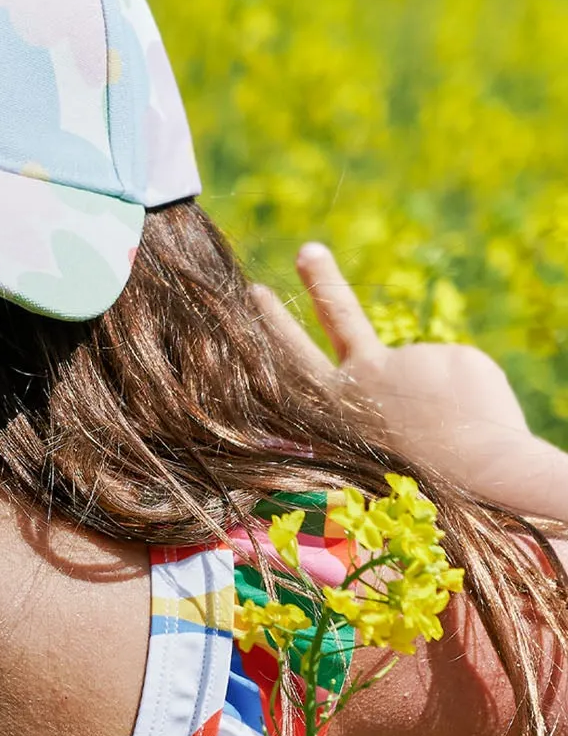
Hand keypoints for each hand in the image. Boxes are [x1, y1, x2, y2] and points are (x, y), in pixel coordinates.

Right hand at [251, 243, 533, 498]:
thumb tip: (401, 369)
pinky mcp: (448, 355)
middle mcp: (363, 381)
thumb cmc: (421, 485)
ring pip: (424, 374)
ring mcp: (407, 363)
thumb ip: (373, 403)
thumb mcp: (370, 451)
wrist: (479, 480)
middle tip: (308, 251)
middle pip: (339, 318)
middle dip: (320, 282)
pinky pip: (460, 375)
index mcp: (335, 411)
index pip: (294, 360)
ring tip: (449, 434)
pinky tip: (472, 418)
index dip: (273, 326)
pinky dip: (470, 397)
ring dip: (440, 401)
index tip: (255, 291)